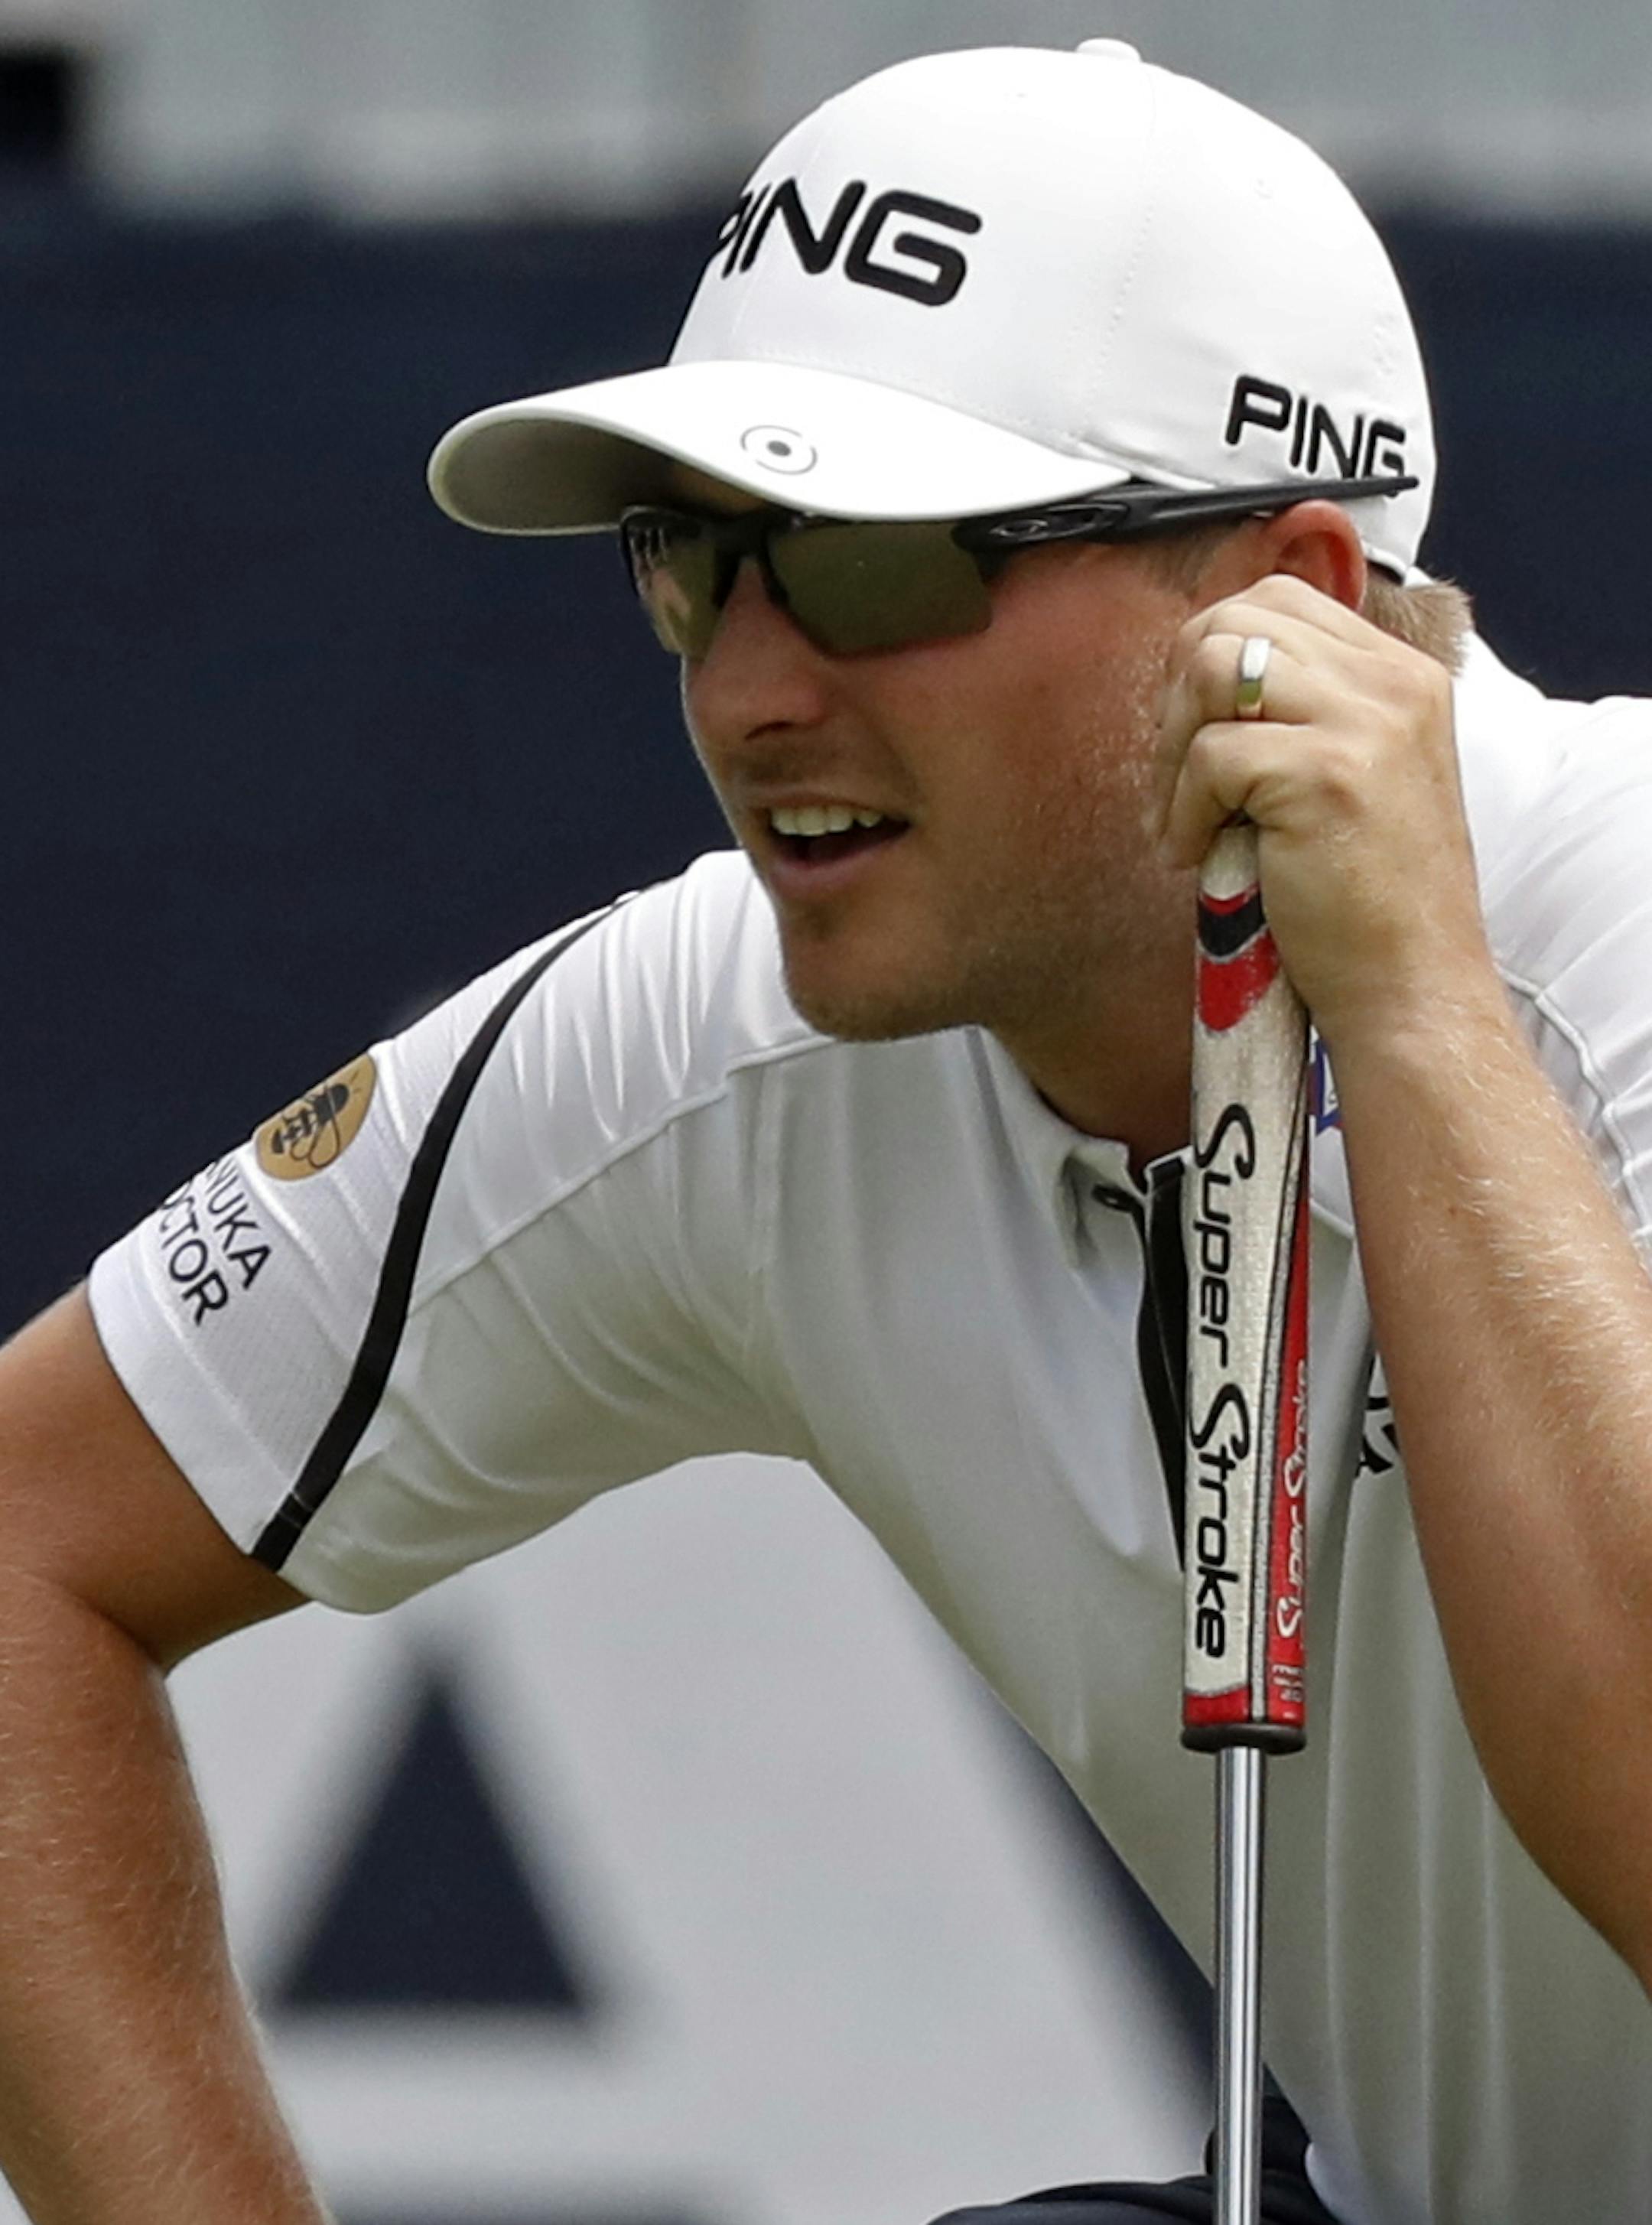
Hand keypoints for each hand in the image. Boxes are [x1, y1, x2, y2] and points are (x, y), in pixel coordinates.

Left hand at [1153, 574, 1494, 1051]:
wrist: (1411, 987)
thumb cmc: (1365, 901)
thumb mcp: (1350, 776)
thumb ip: (1302, 713)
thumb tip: (1196, 674)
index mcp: (1400, 674)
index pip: (1274, 601)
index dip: (1207, 660)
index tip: (1193, 739)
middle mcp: (1392, 682)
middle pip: (1232, 621)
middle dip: (1177, 699)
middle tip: (1175, 782)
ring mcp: (1366, 722)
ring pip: (1213, 669)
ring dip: (1172, 751)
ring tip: (1183, 819)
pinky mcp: (1327, 773)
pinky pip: (1209, 754)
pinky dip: (1179, 811)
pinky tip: (1192, 856)